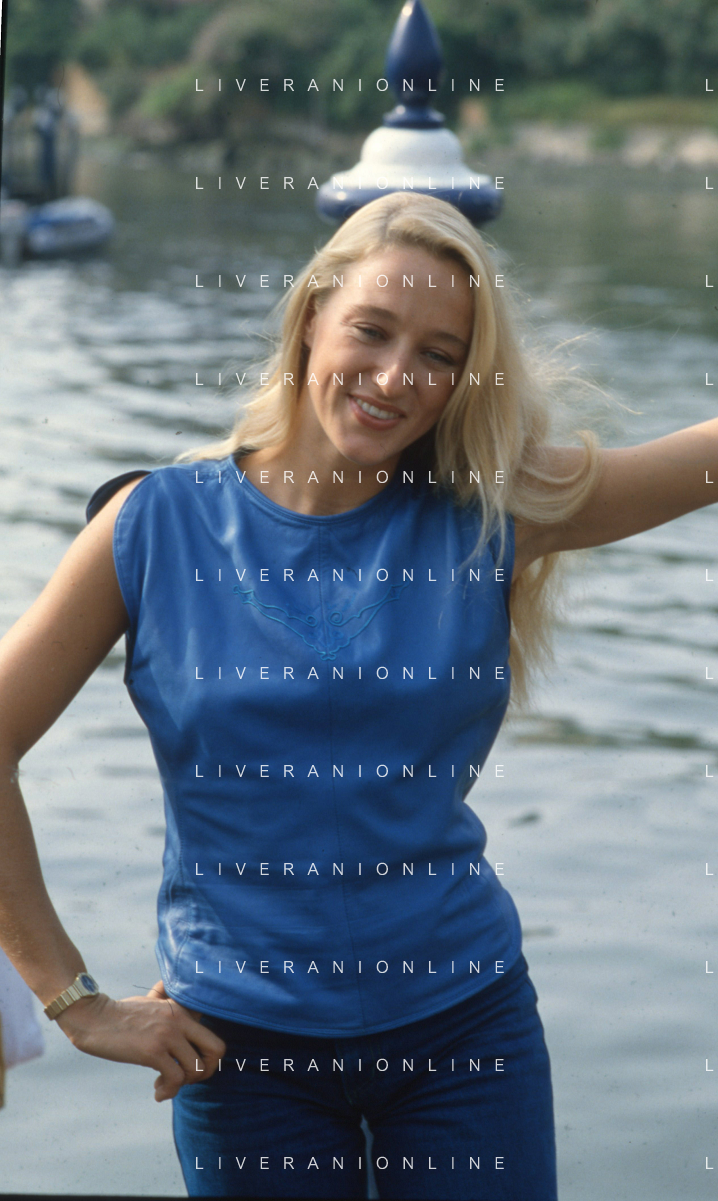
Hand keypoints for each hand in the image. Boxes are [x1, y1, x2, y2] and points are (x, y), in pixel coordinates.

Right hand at [55, 978, 225, 1101]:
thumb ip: (166, 1001)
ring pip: (196, 1069)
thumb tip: (168, 993)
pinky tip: (157, 1092)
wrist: (93, 1017)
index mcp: (181, 1010)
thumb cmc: (120, 1013)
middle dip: (205, 1072)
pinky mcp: (153, 1051)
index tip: (187, 1065)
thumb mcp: (150, 1002)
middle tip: (186, 1078)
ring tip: (164, 1085)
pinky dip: (169, 1092)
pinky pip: (175, 1079)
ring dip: (183, 1085)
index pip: (213, 1036)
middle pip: (216, 1051)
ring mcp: (167, 1035)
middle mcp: (180, 1020)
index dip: (205, 1058)